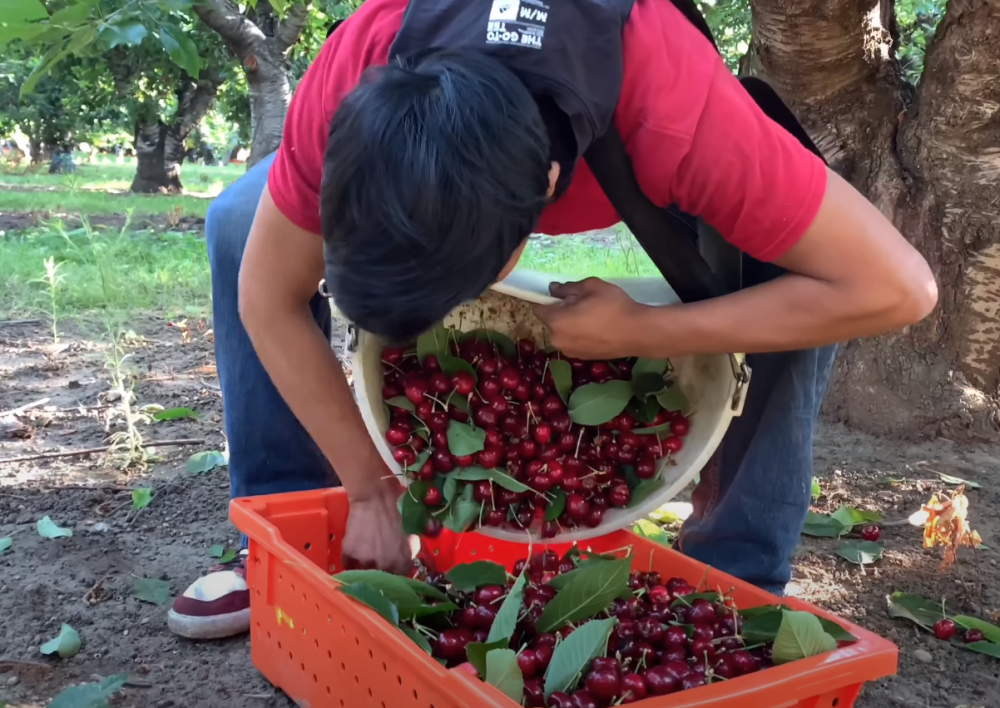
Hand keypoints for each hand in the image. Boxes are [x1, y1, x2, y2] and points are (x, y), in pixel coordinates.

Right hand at [342, 477, 414, 574]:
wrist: (375, 494)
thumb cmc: (398, 507)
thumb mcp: (412, 532)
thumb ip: (410, 551)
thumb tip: (406, 561)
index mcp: (404, 560)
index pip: (400, 581)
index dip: (396, 576)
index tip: (393, 573)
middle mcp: (385, 565)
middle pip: (381, 580)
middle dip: (380, 574)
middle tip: (378, 566)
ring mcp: (366, 560)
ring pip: (364, 574)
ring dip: (364, 569)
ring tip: (365, 560)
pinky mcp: (350, 553)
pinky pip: (348, 565)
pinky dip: (350, 563)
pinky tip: (354, 556)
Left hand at [532, 278, 653, 358]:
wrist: (638, 332)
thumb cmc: (613, 306)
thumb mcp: (591, 287)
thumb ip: (567, 288)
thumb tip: (553, 289)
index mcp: (556, 321)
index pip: (538, 309)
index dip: (545, 299)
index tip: (558, 294)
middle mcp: (557, 340)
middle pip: (551, 322)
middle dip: (560, 312)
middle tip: (582, 303)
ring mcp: (570, 352)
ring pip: (563, 333)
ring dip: (570, 325)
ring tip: (591, 317)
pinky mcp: (583, 358)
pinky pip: (574, 342)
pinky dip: (579, 335)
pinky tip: (597, 329)